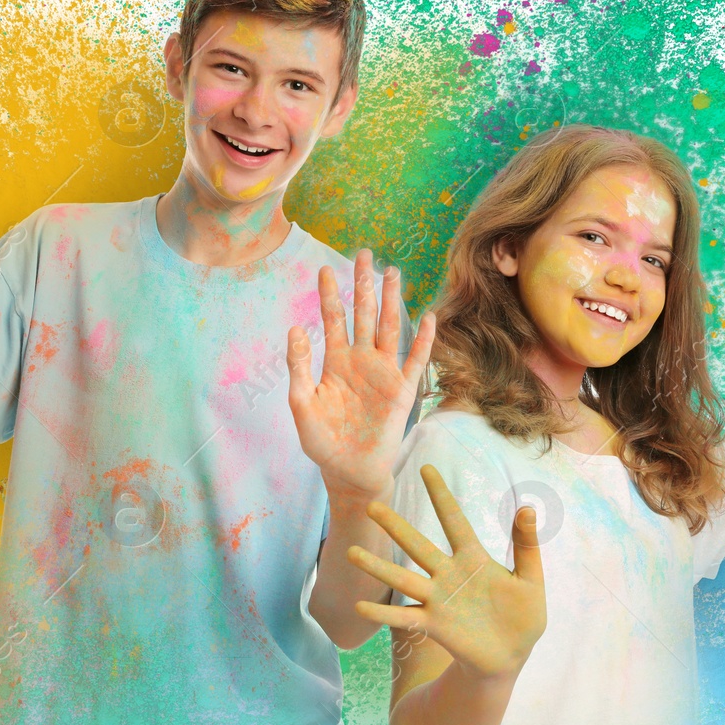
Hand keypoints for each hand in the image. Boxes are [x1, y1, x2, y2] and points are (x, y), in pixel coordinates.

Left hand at [287, 249, 435, 501]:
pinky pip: (416, 360)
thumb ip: (298, 367)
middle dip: (363, 285)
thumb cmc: (323, 441)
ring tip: (392, 273)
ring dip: (392, 301)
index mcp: (335, 362)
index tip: (325, 268)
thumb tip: (295, 328)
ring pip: (390, 328)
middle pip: (364, 314)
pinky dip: (424, 339)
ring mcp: (384, 373)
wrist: (350, 471)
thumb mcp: (301, 405)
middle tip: (363, 253)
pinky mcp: (403, 390)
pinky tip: (429, 316)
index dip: (329, 295)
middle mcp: (361, 360)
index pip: (333, 320)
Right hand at [348, 465, 545, 680]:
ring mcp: (437, 600)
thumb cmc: (523, 617)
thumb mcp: (530, 581)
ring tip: (351, 552)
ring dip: (378, 566)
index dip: (441, 495)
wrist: (511, 657)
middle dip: (395, 526)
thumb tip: (528, 508)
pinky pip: (404, 616)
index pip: (454, 520)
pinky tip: (361, 605)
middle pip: (418, 545)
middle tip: (371, 506)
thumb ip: (526, 547)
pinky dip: (383, 612)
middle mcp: (449, 574)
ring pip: (403, 578)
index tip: (426, 468)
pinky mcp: (433, 625)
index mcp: (473, 559)